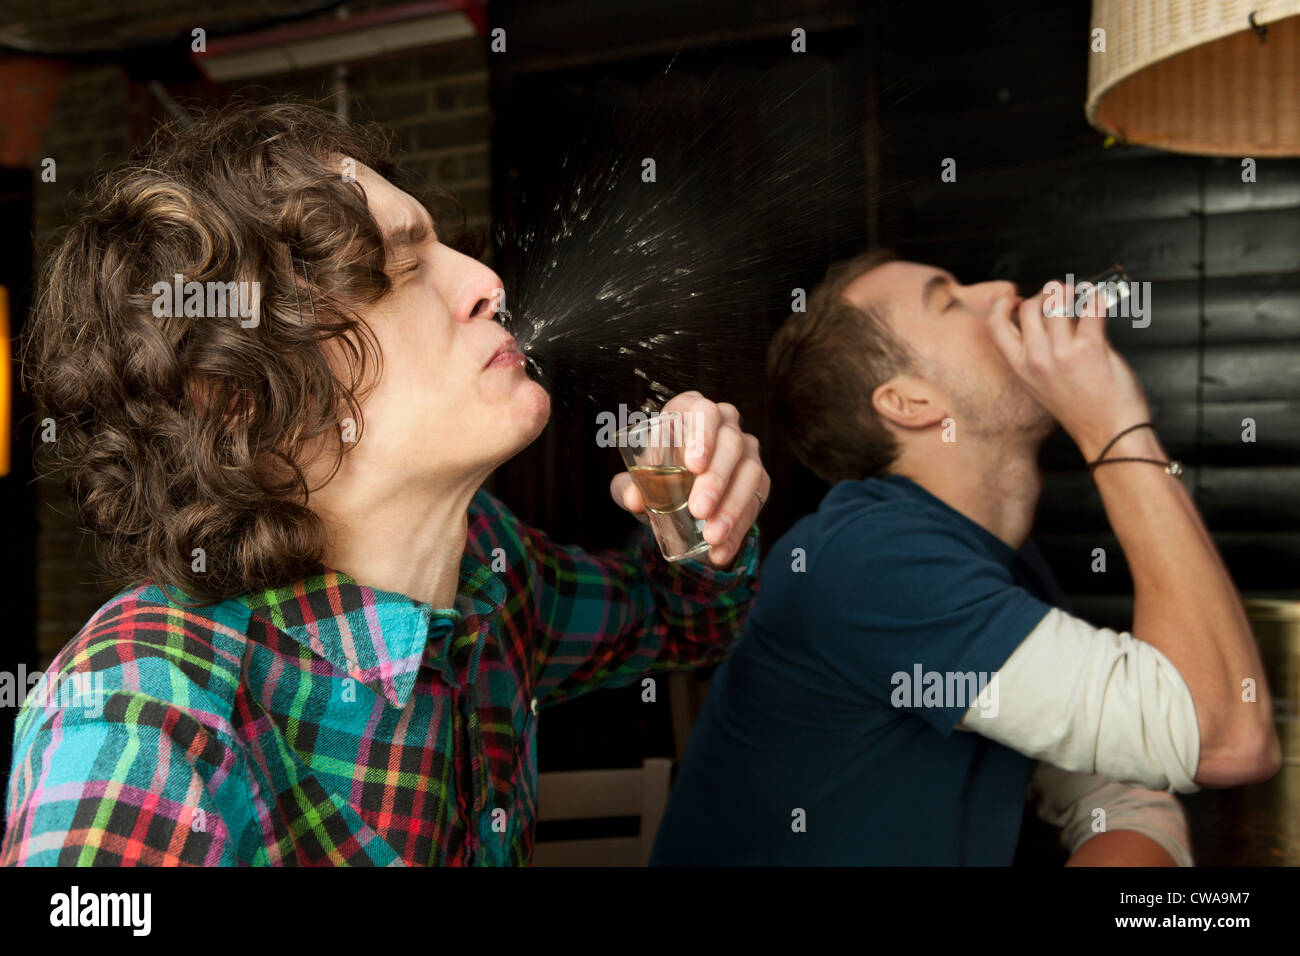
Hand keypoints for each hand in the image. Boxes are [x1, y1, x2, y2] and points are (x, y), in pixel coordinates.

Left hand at [609, 391, 768, 566]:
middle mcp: (725, 424)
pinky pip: (756, 502)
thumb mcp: (637, 484)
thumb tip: (633, 499)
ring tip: (711, 536)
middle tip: (699, 509)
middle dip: (716, 479)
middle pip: (730, 443)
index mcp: (691, 412)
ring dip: (731, 507)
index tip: (693, 465)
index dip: (701, 434)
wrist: (677, 503)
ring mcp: (746, 450)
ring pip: (750, 472)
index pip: (702, 411)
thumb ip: (629, 488)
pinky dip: (738, 530)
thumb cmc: (656, 478)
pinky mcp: (759, 479)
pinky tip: (721, 551)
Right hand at [987, 279, 1151, 459]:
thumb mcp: (1041, 386)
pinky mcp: (1090, 347)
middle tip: (1059, 295)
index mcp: (1021, 368)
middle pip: (1030, 306)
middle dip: (1045, 293)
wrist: (1109, 432)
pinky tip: (1098, 302)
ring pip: (1057, 301)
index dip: (1002, 305)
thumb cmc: (1081, 411)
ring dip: (1071, 291)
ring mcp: (1062, 353)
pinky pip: (1091, 307)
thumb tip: (1045, 319)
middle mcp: (1037, 359)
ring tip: (1081, 296)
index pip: (995, 325)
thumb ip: (1036, 354)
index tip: (1016, 300)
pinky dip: (1096, 299)